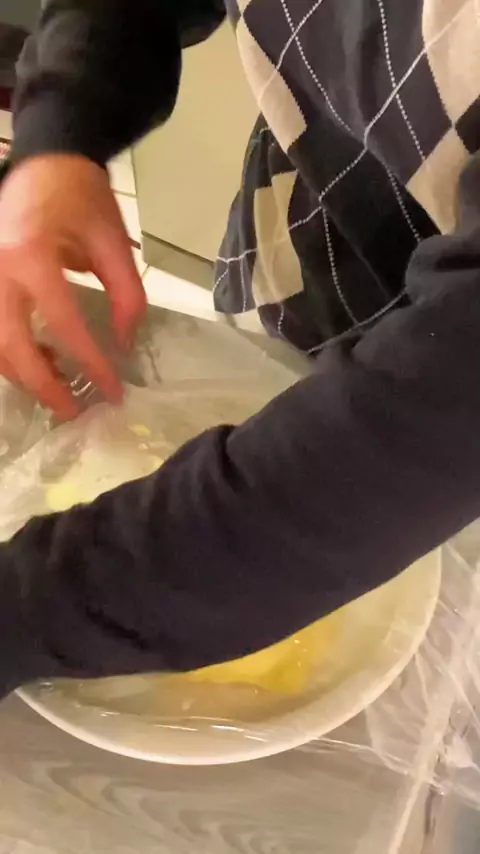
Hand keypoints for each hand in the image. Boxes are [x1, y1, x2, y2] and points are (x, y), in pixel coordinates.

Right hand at [0, 154, 145, 418]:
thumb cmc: (81, 198)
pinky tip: (41, 361)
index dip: (90, 362)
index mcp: (30, 254)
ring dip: (23, 375)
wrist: (43, 162)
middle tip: (74, 411)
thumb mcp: (114, 242)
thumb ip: (126, 295)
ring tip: (61, 389)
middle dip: (43, 386)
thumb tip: (125, 344)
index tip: (113, 391)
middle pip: (11, 346)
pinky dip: (10, 355)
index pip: (63, 324)